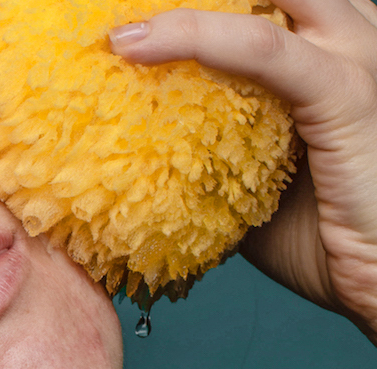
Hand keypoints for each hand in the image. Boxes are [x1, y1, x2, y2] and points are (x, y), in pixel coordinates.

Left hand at [109, 0, 376, 344]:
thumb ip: (213, 143)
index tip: (129, 22)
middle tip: (125, 19)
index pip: (265, 1)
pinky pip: (265, 49)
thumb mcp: (253, 178)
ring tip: (124, 29)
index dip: (197, 6)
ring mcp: (358, 60)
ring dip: (186, 8)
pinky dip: (196, 38)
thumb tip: (139, 146)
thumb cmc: (327, 237)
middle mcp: (352, 40)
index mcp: (330, 53)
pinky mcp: (348, 94)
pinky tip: (140, 46)